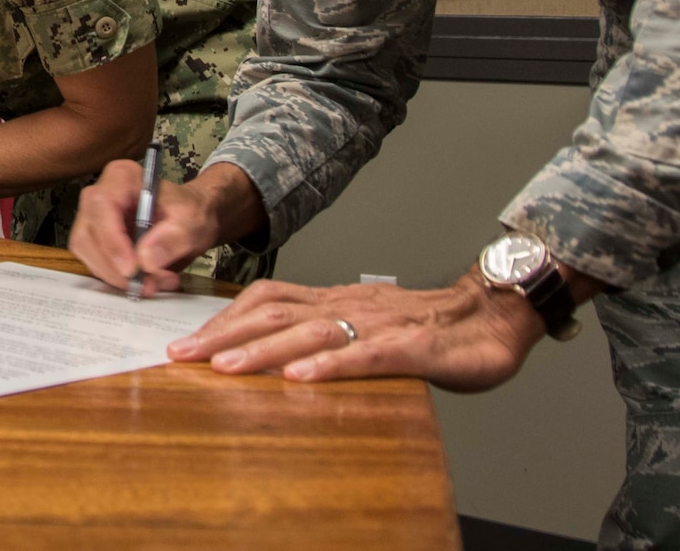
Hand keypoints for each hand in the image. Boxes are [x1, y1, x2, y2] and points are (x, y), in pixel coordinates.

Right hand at [70, 160, 263, 296]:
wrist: (193, 220)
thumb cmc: (191, 211)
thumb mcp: (191, 222)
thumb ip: (172, 238)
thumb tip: (145, 260)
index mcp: (120, 178)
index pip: (102, 207)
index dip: (111, 240)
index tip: (132, 270)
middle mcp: (98, 196)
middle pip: (87, 234)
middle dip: (113, 267)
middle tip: (147, 286)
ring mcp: (93, 220)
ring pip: (87, 253)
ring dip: (115, 277)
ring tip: (152, 285)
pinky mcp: (96, 242)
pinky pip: (95, 264)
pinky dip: (117, 279)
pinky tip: (144, 283)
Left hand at [166, 272, 547, 392]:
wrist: (497, 311)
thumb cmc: (431, 325)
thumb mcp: (366, 325)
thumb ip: (326, 334)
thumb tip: (278, 357)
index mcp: (335, 300)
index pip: (267, 302)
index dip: (224, 319)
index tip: (186, 341)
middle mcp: (348, 306)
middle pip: (275, 314)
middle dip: (224, 335)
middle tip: (182, 355)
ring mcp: (380, 324)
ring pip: (311, 332)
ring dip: (264, 350)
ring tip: (226, 367)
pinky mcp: (414, 346)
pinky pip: (366, 354)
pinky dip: (331, 365)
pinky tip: (303, 379)